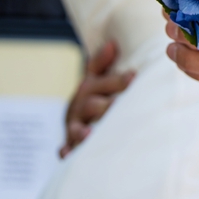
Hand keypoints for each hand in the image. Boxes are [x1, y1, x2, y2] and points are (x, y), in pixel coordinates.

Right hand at [61, 41, 134, 157]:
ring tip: (89, 134)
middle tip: (118, 106)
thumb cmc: (93, 97)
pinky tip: (68, 154)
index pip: (100, 83)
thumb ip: (101, 63)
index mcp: (87, 90)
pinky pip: (65, 149)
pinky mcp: (70, 144)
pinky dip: (66, 151)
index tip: (133, 77)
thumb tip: (112, 44)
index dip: (116, 80)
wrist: (74, 119)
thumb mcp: (94, 79)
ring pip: (75, 128)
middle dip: (104, 106)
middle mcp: (79, 108)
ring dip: (81, 131)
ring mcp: (73, 127)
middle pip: (90, 106)